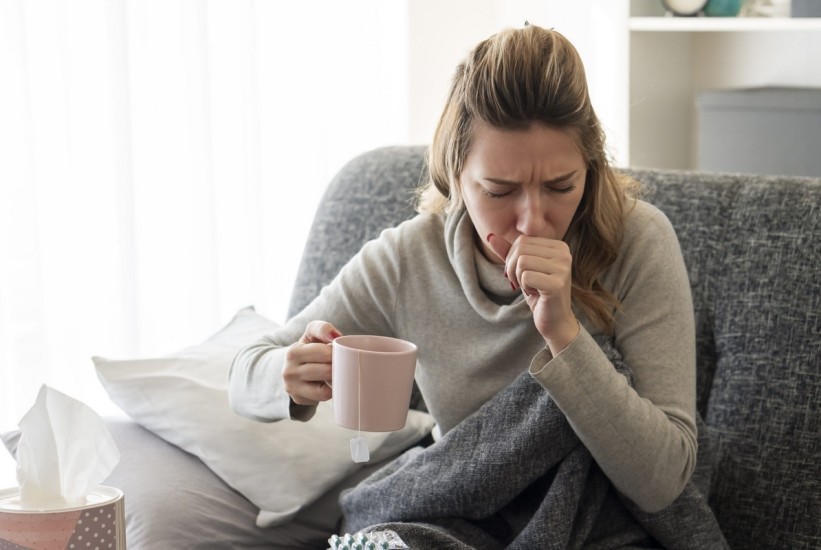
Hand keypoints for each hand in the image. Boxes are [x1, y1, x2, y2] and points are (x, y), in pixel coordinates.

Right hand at [282, 320, 341, 405]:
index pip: (324, 353)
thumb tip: (335, 336)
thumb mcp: (311, 334)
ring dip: (335, 380)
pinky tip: (328, 383)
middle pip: (327, 371)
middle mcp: (289, 371)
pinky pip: (323, 397)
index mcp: (293, 352)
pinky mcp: (298, 399)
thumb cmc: (309, 349)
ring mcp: (292, 388)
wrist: (293, 368)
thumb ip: (322, 329)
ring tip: (335, 373)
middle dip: (338, 367)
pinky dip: (330, 391)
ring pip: (325, 388)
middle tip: (341, 363)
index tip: (337, 351)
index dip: (336, 352)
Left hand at [487, 233, 578, 353]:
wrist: (555, 321)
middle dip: (513, 269)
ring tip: (532, 288)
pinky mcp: (557, 284)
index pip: (522, 241)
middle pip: (521, 250)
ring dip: (519, 279)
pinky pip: (525, 277)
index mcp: (559, 246)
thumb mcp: (522, 269)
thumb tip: (490, 236)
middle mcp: (565, 254)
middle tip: (523, 283)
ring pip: (522, 262)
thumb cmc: (539, 293)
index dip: (512, 258)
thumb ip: (509, 252)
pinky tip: (537, 294)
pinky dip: (525, 288)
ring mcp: (563, 268)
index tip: (522, 274)